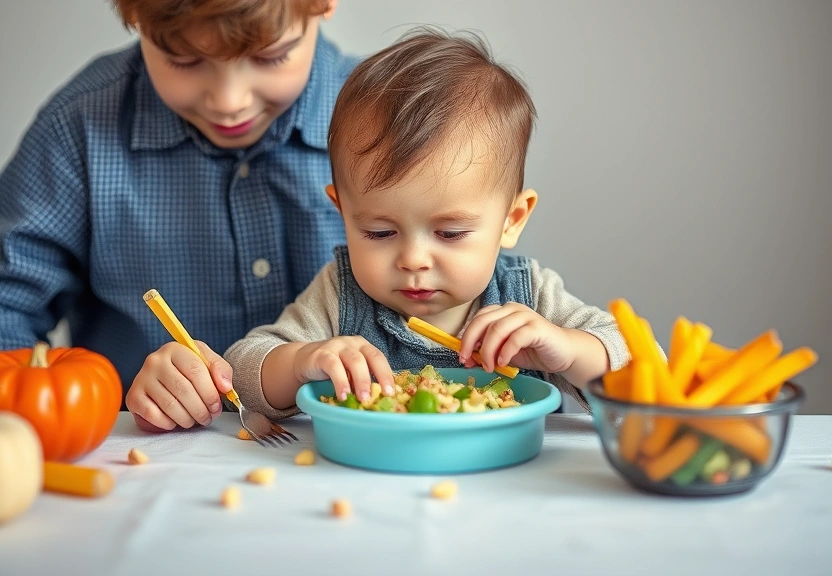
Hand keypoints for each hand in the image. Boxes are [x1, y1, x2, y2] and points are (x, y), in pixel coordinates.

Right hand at [126, 341, 232, 431]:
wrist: (162, 375)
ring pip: (169, 404)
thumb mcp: (207, 362)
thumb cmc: (188, 369)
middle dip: (200, 409)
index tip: (217, 406)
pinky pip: (152, 414)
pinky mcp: (133, 396)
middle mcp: (155, 361)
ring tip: (194, 421)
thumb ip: (221, 370)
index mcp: (175, 350)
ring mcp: (141, 378)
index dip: (210, 393)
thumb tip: (225, 387)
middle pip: (183, 390)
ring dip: (187, 418)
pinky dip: (168, 423)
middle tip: (208, 418)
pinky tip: (176, 422)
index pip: (196, 371)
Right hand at [293, 336, 394, 402]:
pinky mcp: (322, 354)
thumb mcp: (350, 372)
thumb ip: (363, 380)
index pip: (380, 358)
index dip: (387, 374)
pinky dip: (340, 382)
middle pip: (371, 357)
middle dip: (380, 376)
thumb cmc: (333, 370)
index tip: (392, 393)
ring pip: (354, 361)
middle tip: (384, 396)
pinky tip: (343, 395)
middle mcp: (353, 344)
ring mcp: (337, 347)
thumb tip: (380, 401)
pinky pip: (333, 367)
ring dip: (361, 381)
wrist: (304, 361)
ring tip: (363, 399)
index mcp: (364, 347)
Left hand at [459, 303, 576, 373]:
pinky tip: (503, 363)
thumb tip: (468, 359)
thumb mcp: (504, 352)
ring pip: (497, 329)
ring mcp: (526, 316)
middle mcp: (512, 309)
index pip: (478, 319)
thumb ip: (488, 351)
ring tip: (489, 366)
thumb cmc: (533, 351)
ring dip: (488, 350)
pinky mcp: (538, 327)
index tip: (462, 357)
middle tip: (468, 361)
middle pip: (483, 321)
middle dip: (471, 342)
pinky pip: (516, 337)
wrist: (563, 353)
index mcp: (502, 312)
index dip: (467, 337)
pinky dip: (506, 351)